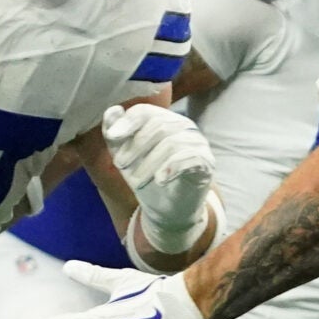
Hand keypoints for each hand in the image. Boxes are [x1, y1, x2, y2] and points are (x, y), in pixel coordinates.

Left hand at [103, 102, 215, 252]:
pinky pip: (191, 158)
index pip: (146, 111)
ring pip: (172, 143)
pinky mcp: (206, 161)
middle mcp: (183, 126)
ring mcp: (197, 142)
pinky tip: (159, 180)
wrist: (168, 208)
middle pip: (158, 125)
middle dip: (135, 146)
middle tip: (120, 164)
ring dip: (148, 163)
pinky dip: (172, 168)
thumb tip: (113, 110)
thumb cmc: (146, 176)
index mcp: (163, 120)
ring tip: (135, 180)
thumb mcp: (124, 155)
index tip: (112, 137)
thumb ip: (115, 134)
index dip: (128, 122)